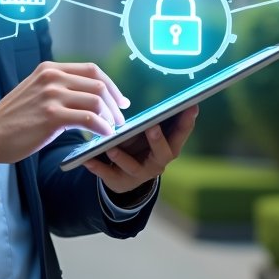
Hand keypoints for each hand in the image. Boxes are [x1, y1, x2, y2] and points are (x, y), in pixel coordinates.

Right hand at [0, 61, 129, 166]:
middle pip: (98, 83)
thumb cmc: (12, 120)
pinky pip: (89, 119)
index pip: (92, 69)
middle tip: (120, 119)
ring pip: (96, 100)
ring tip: (112, 129)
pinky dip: (102, 128)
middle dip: (115, 103)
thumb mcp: (36, 93)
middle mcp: (51, 77)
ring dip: (110, 117)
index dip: (112, 85)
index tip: (120, 100)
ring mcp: (51, 95)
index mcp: (49, 69)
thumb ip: (59, 90)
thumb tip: (89, 101)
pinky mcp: (52, 115)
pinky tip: (104, 136)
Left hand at [83, 105, 198, 196]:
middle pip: (163, 153)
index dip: (187, 121)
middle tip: (152, 127)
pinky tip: (87, 159)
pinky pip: (108, 175)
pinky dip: (98, 167)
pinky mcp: (120, 182)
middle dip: (158, 140)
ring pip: (134, 167)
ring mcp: (139, 175)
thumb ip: (155, 119)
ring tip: (111, 148)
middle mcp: (158, 162)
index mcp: (168, 146)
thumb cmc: (139, 145)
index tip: (191, 106)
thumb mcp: (147, 132)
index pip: (181, 133)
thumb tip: (166, 96)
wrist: (123, 175)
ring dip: (123, 157)